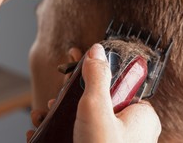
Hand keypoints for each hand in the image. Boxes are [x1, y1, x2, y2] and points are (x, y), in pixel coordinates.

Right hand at [27, 44, 160, 142]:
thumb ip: (97, 76)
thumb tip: (97, 49)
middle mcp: (129, 129)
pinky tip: (42, 129)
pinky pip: (78, 133)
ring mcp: (111, 141)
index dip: (92, 71)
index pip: (117, 82)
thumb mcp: (97, 107)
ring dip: (59, 113)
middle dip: (68, 95)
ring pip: (82, 117)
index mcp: (140, 115)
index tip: (72, 62)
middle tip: (55, 97)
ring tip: (43, 114)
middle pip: (95, 99)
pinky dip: (59, 129)